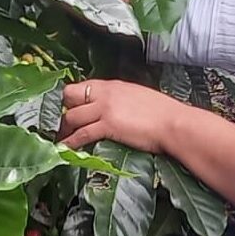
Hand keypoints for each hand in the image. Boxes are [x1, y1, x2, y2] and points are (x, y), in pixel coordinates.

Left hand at [59, 80, 191, 153]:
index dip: (72, 99)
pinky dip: (71, 143)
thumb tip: (115, 110)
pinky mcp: (108, 125)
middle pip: (71, 97)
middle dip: (63, 112)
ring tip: (60, 140)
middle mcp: (106, 93)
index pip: (83, 86)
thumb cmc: (164, 114)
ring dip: (64, 130)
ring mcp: (105, 108)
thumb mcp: (139, 98)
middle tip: (61, 126)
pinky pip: (82, 134)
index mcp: (114, 85)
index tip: (69, 110)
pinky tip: (65, 149)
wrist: (173, 124)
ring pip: (73, 116)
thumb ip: (122, 100)